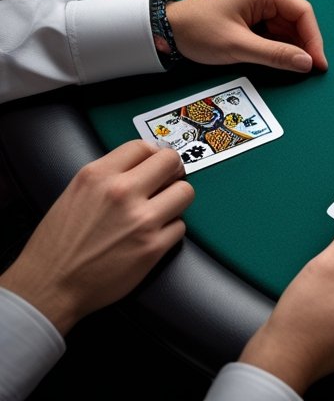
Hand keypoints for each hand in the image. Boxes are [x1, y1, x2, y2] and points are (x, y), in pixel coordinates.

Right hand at [0, 141, 192, 334]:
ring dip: (176, 201)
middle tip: (168, 183)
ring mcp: (140, 220)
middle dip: (173, 172)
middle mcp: (121, 193)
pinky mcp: (153, 247)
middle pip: (171, 162)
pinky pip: (180, 226)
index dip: (154, 155)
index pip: (144, 146)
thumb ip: (109, 176)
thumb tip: (142, 166)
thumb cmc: (57, 245)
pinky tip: (152, 236)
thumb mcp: (75, 193)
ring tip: (160, 211)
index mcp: (97, 176)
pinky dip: (170, 231)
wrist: (48, 286)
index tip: (156, 164)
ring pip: (185, 192)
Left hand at [166, 0, 327, 73]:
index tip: (318, 64)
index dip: (314, 39)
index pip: (303, 12)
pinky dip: (281, 46)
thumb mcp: (238, 46)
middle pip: (299, 19)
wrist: (166, 30)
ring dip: (293, 47)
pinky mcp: (255, 13)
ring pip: (290, 27)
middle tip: (310, 70)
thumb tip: (308, 63)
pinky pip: (278, 30)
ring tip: (297, 67)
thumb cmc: (199, 31)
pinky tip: (283, 59)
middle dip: (305, 44)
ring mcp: (262, 2)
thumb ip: (275, 55)